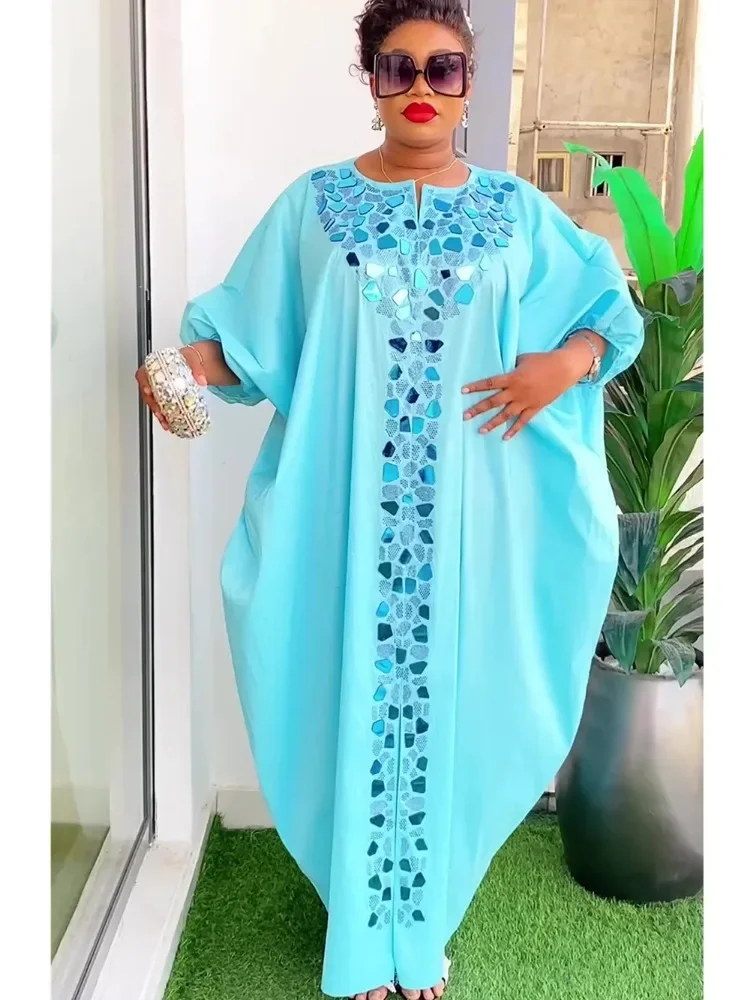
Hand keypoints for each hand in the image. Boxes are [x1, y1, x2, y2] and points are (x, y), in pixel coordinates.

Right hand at [134, 345, 207, 432]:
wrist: (193, 364)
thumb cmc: (188, 359)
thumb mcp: (193, 358)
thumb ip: (197, 368)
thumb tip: (202, 380)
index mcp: (155, 366)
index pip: (143, 374)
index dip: (143, 383)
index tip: (148, 391)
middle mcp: (154, 378)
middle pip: (147, 393)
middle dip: (152, 404)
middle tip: (160, 412)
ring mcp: (158, 389)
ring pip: (153, 402)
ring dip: (158, 413)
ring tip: (165, 422)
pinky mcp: (164, 397)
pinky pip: (161, 407)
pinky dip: (165, 416)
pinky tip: (169, 423)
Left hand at [462, 345, 591, 439]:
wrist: (564, 368)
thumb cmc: (543, 360)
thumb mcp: (523, 359)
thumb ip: (511, 368)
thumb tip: (502, 375)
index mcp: (512, 378)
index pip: (490, 383)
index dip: (476, 387)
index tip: (463, 391)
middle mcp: (516, 391)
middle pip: (493, 402)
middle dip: (478, 409)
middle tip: (465, 416)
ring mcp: (525, 401)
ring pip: (505, 415)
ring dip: (492, 423)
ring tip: (481, 430)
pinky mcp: (535, 408)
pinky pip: (522, 421)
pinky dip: (514, 430)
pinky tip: (505, 438)